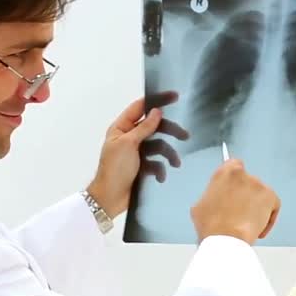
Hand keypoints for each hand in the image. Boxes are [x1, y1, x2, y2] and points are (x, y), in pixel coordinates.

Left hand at [86, 91, 186, 217]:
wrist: (110, 199)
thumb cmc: (114, 169)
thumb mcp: (128, 144)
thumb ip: (144, 127)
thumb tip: (157, 111)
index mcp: (122, 128)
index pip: (140, 108)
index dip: (157, 101)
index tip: (174, 97)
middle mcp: (130, 137)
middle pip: (154, 127)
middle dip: (169, 132)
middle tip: (185, 136)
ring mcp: (137, 152)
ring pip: (159, 146)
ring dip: (168, 154)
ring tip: (176, 163)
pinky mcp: (143, 166)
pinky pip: (157, 162)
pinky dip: (161, 169)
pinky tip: (161, 177)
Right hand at [190, 159, 280, 244]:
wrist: (226, 238)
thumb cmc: (211, 225)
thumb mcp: (201, 205)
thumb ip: (213, 195)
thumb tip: (217, 199)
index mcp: (225, 172)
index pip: (234, 165)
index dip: (235, 180)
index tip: (234, 188)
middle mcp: (244, 175)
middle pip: (248, 183)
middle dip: (244, 197)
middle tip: (238, 212)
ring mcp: (259, 185)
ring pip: (260, 195)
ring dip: (255, 208)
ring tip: (246, 225)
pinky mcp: (271, 198)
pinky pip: (273, 206)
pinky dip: (268, 218)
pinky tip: (258, 230)